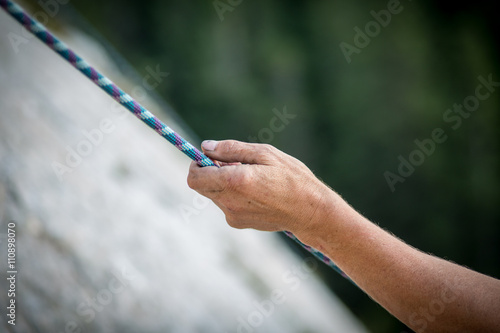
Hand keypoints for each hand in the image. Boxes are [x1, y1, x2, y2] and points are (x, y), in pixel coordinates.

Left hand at [187, 140, 338, 238]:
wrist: (309, 212)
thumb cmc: (291, 177)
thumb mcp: (264, 154)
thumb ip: (231, 150)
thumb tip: (205, 147)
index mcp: (234, 181)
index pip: (194, 177)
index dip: (197, 164)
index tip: (209, 157)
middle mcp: (229, 201)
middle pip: (201, 186)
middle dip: (210, 172)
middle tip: (234, 164)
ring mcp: (233, 215)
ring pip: (214, 194)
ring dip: (223, 183)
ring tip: (251, 178)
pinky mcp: (238, 223)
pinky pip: (225, 204)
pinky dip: (232, 195)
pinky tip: (256, 192)